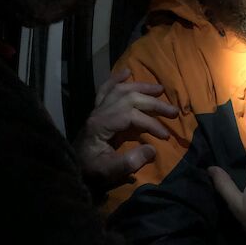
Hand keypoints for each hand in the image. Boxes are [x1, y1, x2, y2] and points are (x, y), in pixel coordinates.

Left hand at [74, 69, 178, 190]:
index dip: (151, 123)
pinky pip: (105, 89)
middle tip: (173, 112)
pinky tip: (127, 72)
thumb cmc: (90, 171)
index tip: (166, 136)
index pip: (131, 116)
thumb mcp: (109, 172)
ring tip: (160, 89)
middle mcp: (99, 112)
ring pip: (121, 90)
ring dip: (141, 87)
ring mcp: (97, 109)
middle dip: (153, 104)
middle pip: (130, 99)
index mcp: (101, 125)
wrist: (71, 170)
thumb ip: (130, 162)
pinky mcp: (97, 111)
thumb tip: (152, 149)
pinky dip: (116, 79)